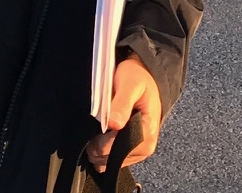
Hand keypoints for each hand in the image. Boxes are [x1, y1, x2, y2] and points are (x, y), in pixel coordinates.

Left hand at [86, 55, 161, 173]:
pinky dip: (101, 152)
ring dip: (97, 148)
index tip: (94, 124)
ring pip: (107, 163)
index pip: (116, 147)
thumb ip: (122, 103)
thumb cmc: (138, 79)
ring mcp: (139, 153)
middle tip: (95, 121)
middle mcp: (146, 147)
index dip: (100, 139)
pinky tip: (101, 135)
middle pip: (110, 158)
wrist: (144, 79)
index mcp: (147, 131)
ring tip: (98, 126)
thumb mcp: (131, 83)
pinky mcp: (132, 155)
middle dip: (96, 144)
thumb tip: (113, 124)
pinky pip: (110, 162)